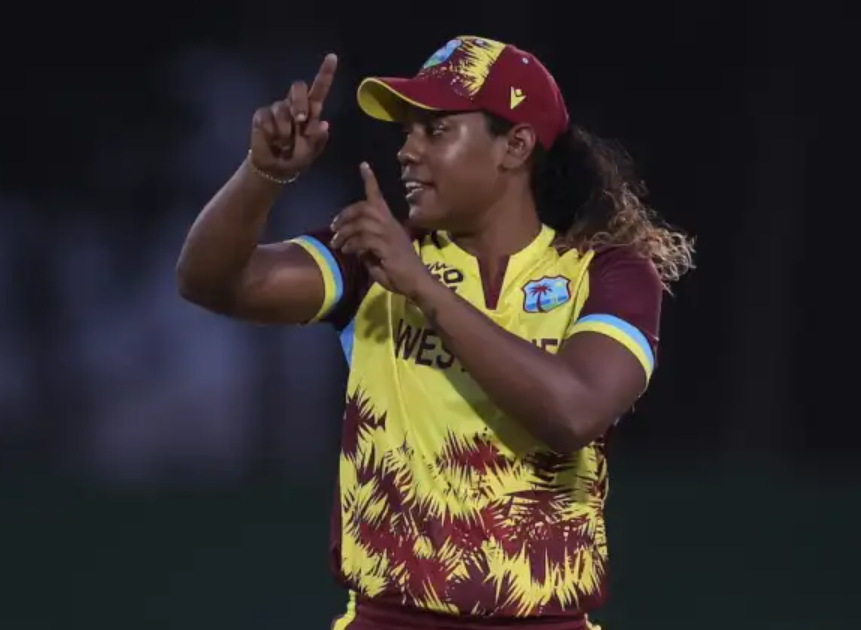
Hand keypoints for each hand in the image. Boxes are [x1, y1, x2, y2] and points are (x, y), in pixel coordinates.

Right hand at [248, 53, 337, 181]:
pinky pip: (266, 118)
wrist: (276, 168)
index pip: (319, 90)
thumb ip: (318, 139)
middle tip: (300, 120)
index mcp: (311, 111)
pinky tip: (272, 141)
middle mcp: (294, 106)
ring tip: (284, 144)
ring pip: (282, 109)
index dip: (325, 74)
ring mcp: (277, 109)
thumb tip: (323, 125)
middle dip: (300, 102)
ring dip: (284, 131)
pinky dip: (270, 133)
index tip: (332, 57)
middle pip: (298, 88)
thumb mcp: (311, 152)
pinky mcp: (262, 115)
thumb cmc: (296, 157)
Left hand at [331, 163, 431, 297]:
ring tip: (336, 244)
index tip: (363, 165)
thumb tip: (355, 247)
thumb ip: (367, 249)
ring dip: (345, 232)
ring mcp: (389, 234)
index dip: (370, 180)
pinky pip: (364, 239)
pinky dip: (352, 244)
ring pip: (362, 222)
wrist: (416, 282)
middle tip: (333, 227)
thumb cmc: (400, 272)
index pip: (378, 197)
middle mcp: (390, 224)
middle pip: (365, 207)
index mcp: (390, 224)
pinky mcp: (386, 246)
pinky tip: (348, 251)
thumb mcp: (378, 257)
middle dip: (345, 214)